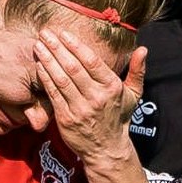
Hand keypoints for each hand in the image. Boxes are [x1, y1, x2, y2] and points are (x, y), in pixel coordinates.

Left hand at [36, 29, 147, 166]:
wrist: (107, 150)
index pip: (92, 62)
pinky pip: (53, 95)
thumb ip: (137, 70)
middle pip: (73, 68)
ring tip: (38, 45)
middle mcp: (96, 97)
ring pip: (61, 80)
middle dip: (57, 48)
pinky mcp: (66, 119)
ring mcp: (80, 109)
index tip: (63, 33)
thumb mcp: (133, 95)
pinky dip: (45, 79)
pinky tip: (38, 65)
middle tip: (45, 33)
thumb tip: (143, 49)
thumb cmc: (119, 117)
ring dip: (48, 61)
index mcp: (111, 87)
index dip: (76, 46)